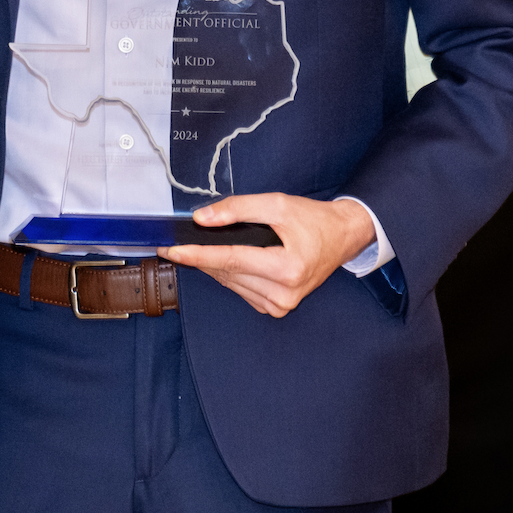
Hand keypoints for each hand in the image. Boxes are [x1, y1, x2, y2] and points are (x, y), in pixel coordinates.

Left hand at [158, 193, 375, 317]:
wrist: (341, 238)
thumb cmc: (313, 220)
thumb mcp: (277, 204)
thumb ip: (238, 209)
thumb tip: (202, 219)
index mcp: (287, 268)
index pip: (229, 260)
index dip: (196, 254)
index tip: (171, 250)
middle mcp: (284, 293)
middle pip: (227, 272)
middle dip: (202, 256)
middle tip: (180, 242)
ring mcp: (281, 304)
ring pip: (231, 283)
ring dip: (215, 265)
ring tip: (208, 247)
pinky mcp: (277, 308)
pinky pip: (241, 290)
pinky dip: (230, 274)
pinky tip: (230, 260)